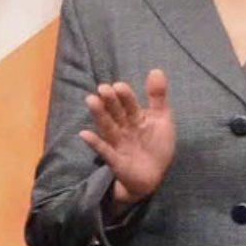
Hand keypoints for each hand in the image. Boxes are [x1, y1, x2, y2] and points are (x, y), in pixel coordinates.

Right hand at [78, 68, 175, 205]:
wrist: (153, 176)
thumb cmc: (157, 146)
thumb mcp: (162, 119)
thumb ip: (157, 96)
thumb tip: (156, 70)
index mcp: (135, 118)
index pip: (129, 104)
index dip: (124, 96)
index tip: (118, 86)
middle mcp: (123, 128)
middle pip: (115, 113)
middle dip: (110, 101)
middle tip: (103, 89)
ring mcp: (117, 143)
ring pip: (107, 126)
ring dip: (99, 115)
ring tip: (91, 100)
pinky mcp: (115, 159)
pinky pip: (104, 150)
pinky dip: (95, 143)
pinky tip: (84, 134)